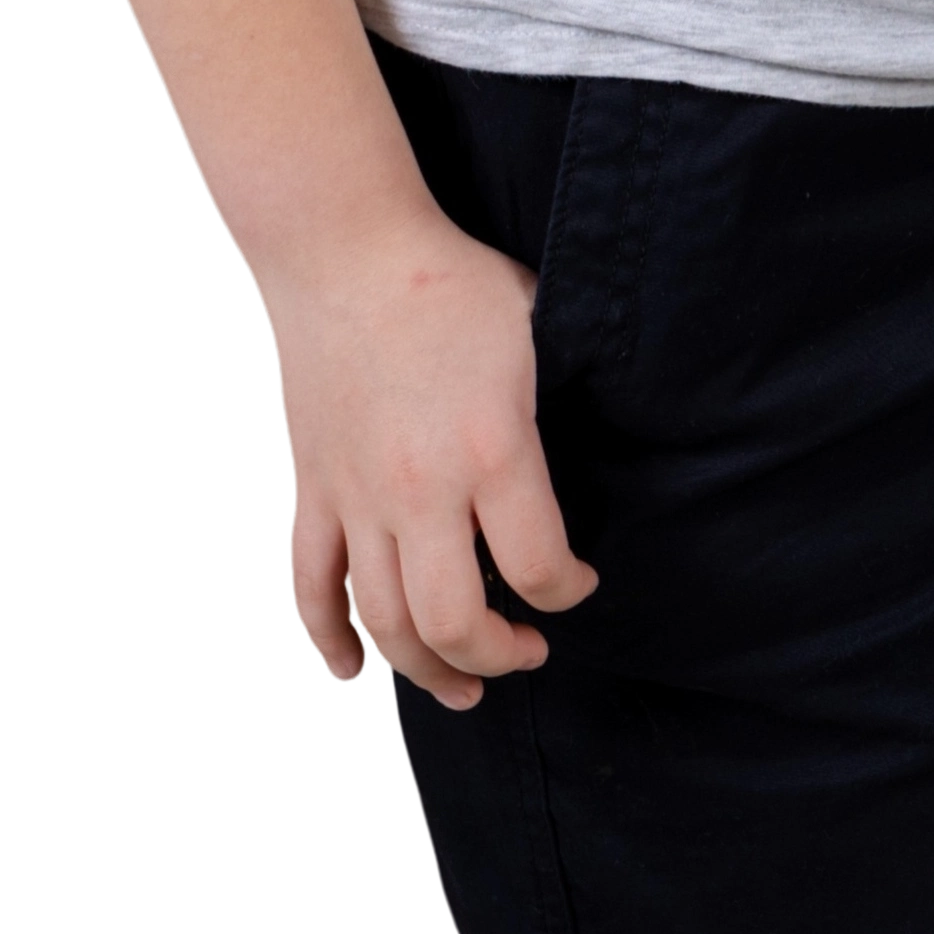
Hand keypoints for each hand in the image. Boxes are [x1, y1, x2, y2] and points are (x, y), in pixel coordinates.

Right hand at [259, 208, 600, 711]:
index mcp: (491, 448)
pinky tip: (353, 671)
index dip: (570, 592)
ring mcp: (358, 494)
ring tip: (462, 685)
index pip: (540, 567)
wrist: (346, 247)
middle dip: (500, 656)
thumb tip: (622, 421)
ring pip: (386, 620)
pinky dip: (330, 640)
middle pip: (455, 623)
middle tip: (527, 652)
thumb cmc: (450, 281)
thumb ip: (573, 389)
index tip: (579, 583)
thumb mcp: (539, 326)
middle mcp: (421, 488)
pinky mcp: (314, 487)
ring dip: (426, 670)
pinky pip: (311, 586)